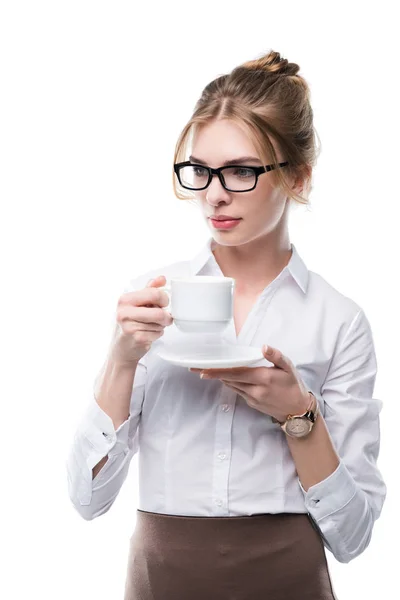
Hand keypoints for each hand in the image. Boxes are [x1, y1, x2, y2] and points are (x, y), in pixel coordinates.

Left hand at [190, 344, 309, 421]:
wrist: (297, 411)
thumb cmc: (294, 386)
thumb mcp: (289, 368)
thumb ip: (276, 356)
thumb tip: (264, 346)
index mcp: (263, 378)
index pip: (236, 373)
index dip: (219, 371)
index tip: (204, 370)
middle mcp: (255, 390)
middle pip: (229, 380)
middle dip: (213, 375)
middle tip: (197, 369)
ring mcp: (252, 398)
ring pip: (232, 386)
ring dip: (220, 379)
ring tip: (206, 372)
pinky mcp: (252, 403)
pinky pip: (238, 391)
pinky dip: (230, 384)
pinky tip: (226, 378)